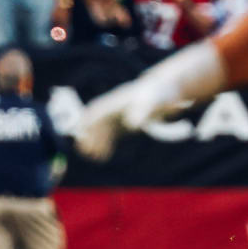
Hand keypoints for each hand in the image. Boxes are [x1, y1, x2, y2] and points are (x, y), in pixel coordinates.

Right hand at [74, 63, 200, 160]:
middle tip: (85, 150)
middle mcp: (113, 109)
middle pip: (94, 122)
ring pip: (100, 131)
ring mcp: (117, 117)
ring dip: (95, 143)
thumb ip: (141, 112)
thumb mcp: (150, 102)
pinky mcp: (123, 125)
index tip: (82, 133)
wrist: (166, 91)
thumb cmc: (157, 94)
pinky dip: (105, 145)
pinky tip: (104, 157)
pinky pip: (109, 136)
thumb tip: (132, 125)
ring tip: (94, 157)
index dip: (87, 122)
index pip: (95, 110)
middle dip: (88, 135)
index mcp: (115, 101)